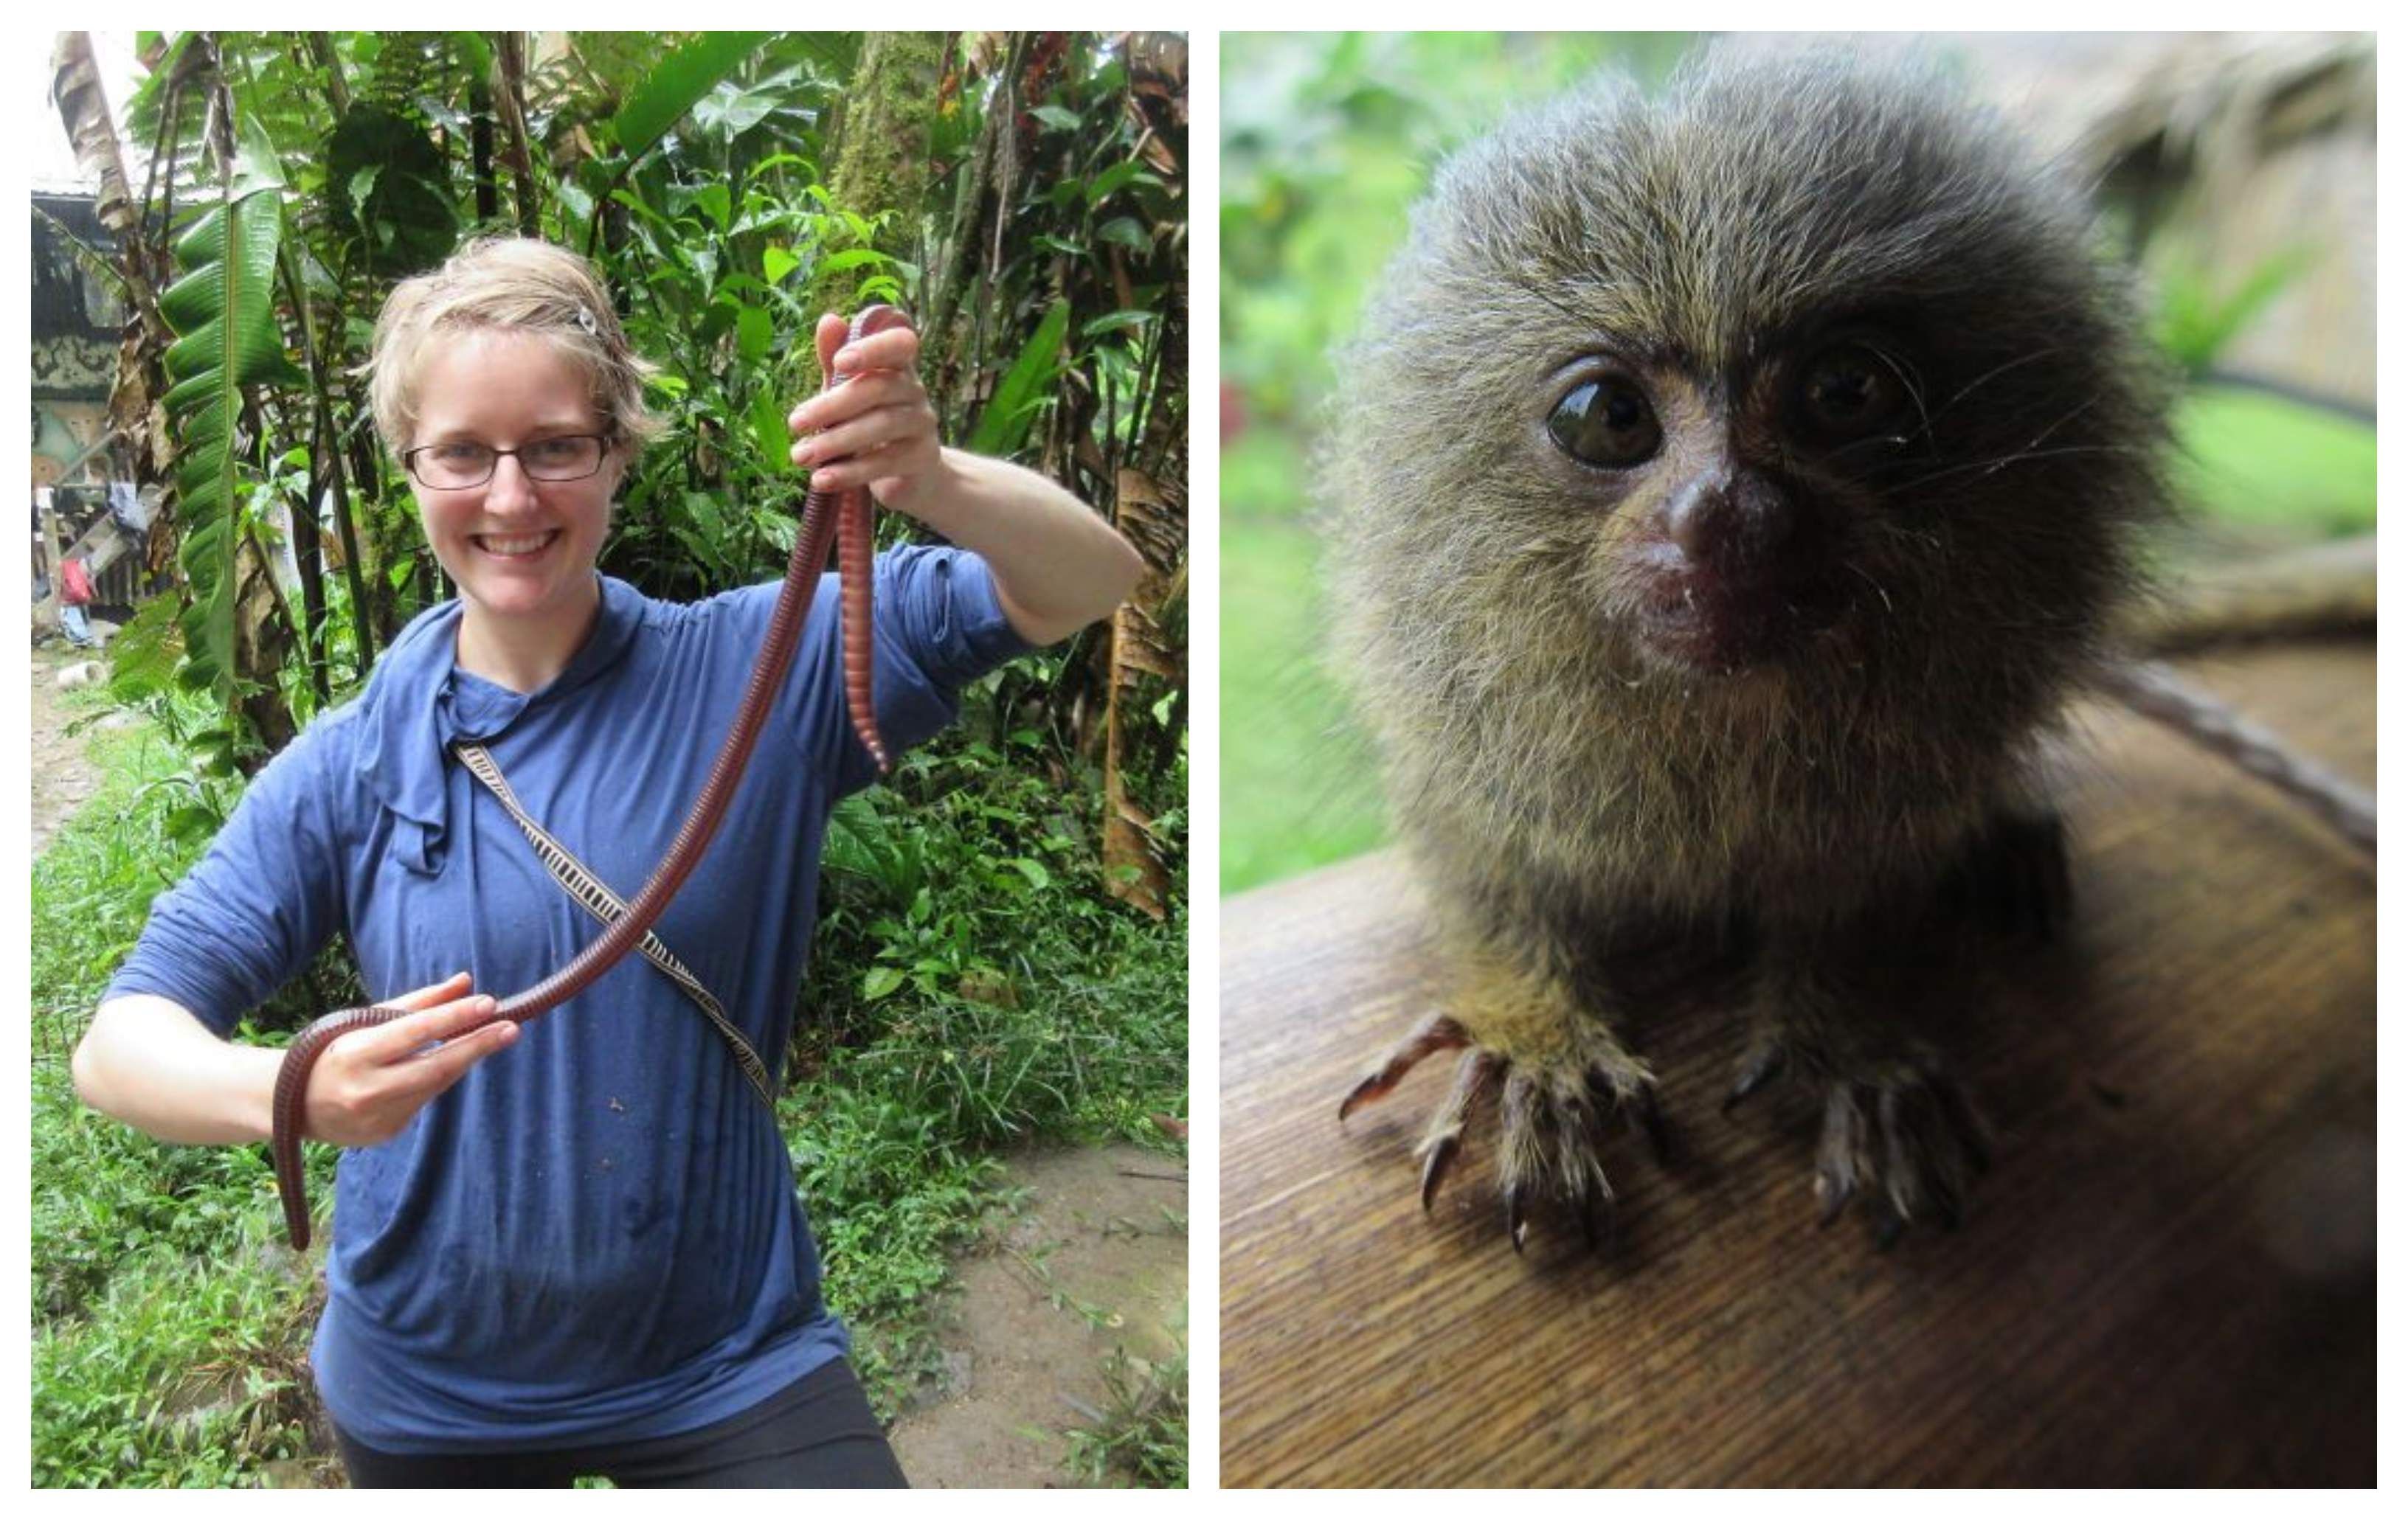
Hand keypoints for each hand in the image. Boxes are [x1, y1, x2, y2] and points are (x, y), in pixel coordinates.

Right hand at [302, 972, 518, 1147]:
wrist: (289, 1104)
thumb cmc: (332, 1052)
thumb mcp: (364, 1020)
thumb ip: (418, 1003)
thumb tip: (465, 982)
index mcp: (355, 1055)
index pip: (414, 1032)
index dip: (453, 1017)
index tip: (488, 1003)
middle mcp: (365, 1091)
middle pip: (435, 1068)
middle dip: (476, 1046)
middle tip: (511, 1028)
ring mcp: (376, 1118)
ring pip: (434, 1085)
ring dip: (459, 1061)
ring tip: (484, 1038)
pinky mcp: (385, 1134)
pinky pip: (422, 1102)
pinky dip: (434, 1081)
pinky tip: (439, 1067)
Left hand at [787, 313, 948, 519]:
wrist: (910, 474)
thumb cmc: (871, 422)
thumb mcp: (848, 389)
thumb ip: (835, 359)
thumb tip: (829, 320)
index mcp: (898, 365)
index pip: (898, 344)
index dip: (872, 349)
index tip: (839, 362)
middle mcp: (916, 390)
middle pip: (878, 389)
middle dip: (832, 406)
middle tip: (795, 423)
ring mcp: (922, 424)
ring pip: (881, 425)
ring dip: (836, 441)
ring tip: (800, 455)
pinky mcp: (922, 458)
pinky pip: (885, 462)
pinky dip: (850, 472)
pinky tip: (822, 480)